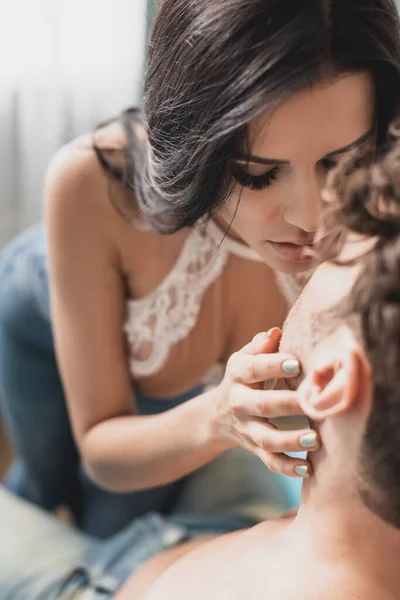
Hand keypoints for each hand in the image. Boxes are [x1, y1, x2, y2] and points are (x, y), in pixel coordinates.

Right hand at [212, 328, 318, 477]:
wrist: (218, 415)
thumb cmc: (245, 378)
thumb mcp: (245, 359)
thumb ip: (260, 346)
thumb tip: (276, 332)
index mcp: (238, 375)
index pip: (254, 368)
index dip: (274, 366)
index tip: (298, 364)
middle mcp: (239, 402)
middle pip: (262, 404)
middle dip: (289, 404)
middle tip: (315, 403)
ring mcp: (247, 428)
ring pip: (267, 438)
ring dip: (291, 440)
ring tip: (316, 439)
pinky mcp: (255, 449)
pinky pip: (270, 461)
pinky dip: (289, 467)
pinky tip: (309, 467)